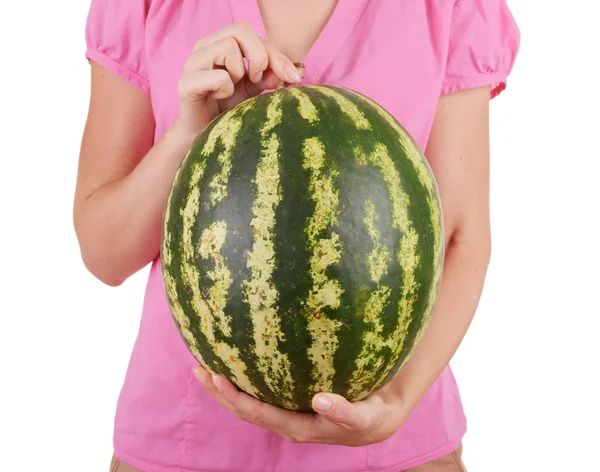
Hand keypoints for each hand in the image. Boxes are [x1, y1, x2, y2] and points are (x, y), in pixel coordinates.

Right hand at [177, 21, 301, 135]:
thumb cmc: (226, 107)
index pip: (252, 34)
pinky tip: (217, 97)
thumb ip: (269, 76)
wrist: (203, 133)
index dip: (275, 54)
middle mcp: (204, 46)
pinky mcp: (186, 82)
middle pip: (239, 30)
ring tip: (230, 88)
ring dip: (238, 73)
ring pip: (227, 47)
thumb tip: (293, 71)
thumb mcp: (253, 89)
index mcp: (219, 43)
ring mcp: (192, 62)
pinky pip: (219, 76)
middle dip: (258, 57)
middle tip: (255, 80)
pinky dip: (226, 90)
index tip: (293, 76)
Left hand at [193, 365, 409, 445]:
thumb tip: (320, 399)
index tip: (216, 377)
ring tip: (206, 366)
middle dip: (220, 392)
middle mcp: (286, 423)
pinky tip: (239, 361)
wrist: (379, 419)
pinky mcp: (292, 402)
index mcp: (297, 428)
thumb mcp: (364, 417)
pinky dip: (246, 380)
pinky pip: (263, 393)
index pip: (258, 413)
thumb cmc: (371, 417)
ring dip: (227, 387)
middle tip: (198, 368)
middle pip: (245, 409)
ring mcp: (287, 413)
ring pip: (249, 402)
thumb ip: (344, 411)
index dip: (235, 397)